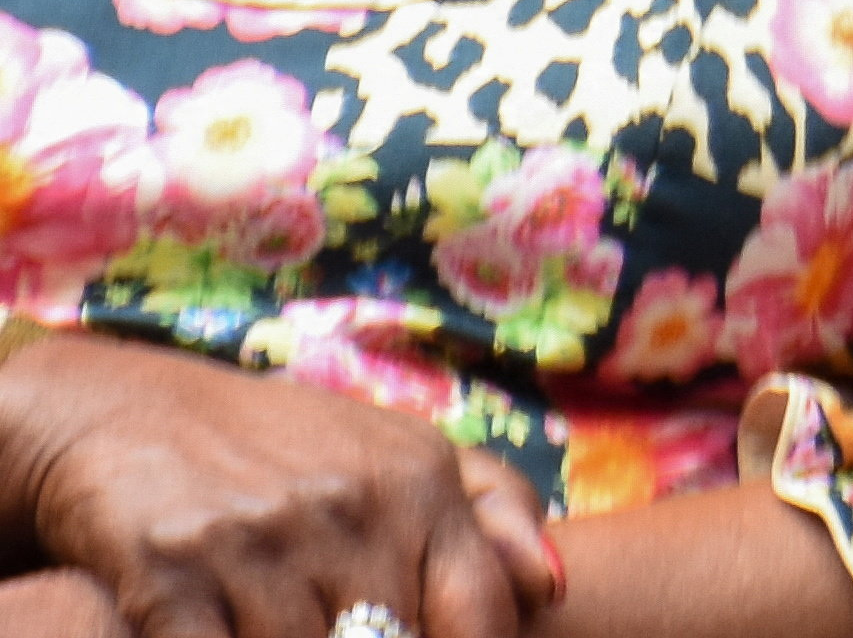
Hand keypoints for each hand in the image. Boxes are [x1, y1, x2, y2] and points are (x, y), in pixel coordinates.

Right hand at [0, 329, 559, 637]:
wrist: (126, 411)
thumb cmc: (286, 446)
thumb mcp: (402, 454)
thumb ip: (492, 512)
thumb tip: (552, 587)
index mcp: (419, 481)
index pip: (481, 610)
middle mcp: (348, 505)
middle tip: (351, 634)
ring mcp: (259, 538)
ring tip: (285, 627)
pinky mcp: (169, 572)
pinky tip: (229, 635)